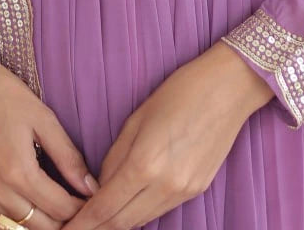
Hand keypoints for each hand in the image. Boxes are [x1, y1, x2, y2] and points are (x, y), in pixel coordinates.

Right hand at [0, 58, 99, 228]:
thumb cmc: (3, 94)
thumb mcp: (42, 118)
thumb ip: (67, 156)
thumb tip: (90, 186)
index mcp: (20, 171)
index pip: (60, 208)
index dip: (82, 208)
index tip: (93, 201)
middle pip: (41, 227)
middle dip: (65, 222)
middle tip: (79, 208)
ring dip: (41, 226)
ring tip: (57, 214)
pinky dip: (15, 224)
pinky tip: (29, 213)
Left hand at [60, 41, 273, 228]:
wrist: (228, 88)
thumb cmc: (179, 92)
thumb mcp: (137, 118)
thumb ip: (115, 156)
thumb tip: (99, 184)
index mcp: (144, 163)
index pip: (104, 207)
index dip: (82, 223)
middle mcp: (165, 186)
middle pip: (122, 223)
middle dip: (96, 229)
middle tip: (75, 228)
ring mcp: (184, 191)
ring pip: (142, 220)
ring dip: (118, 223)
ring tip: (97, 221)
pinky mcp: (197, 190)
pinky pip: (161, 210)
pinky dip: (141, 212)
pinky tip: (128, 206)